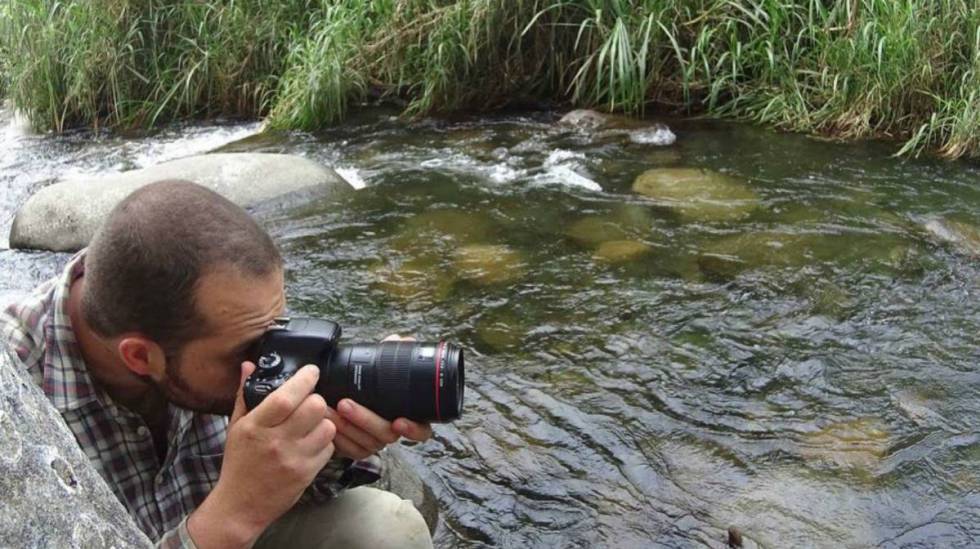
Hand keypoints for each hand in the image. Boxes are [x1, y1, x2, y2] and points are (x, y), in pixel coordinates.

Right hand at [188, 362, 335, 547]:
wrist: (240, 506)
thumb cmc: (238, 463)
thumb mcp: (236, 427)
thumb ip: (244, 395)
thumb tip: (249, 365)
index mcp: (255, 427)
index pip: (285, 398)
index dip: (304, 380)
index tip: (311, 371)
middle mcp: (276, 442)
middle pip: (314, 408)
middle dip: (316, 399)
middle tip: (310, 401)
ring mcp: (294, 459)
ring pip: (327, 426)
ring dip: (323, 421)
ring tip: (311, 424)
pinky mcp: (307, 474)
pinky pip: (329, 448)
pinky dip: (324, 442)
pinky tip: (311, 443)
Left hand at [325, 333, 432, 458]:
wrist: (343, 400)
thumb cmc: (368, 385)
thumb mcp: (379, 368)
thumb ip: (390, 354)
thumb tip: (403, 340)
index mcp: (407, 415)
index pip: (421, 430)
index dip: (413, 428)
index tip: (399, 421)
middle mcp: (393, 431)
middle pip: (387, 435)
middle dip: (365, 419)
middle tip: (345, 404)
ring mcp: (375, 443)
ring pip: (366, 443)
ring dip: (346, 426)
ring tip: (329, 409)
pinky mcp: (357, 450)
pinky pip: (350, 450)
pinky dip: (337, 438)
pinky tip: (326, 423)